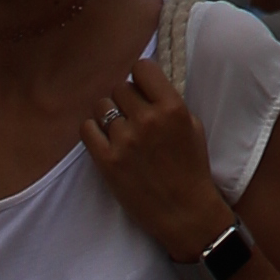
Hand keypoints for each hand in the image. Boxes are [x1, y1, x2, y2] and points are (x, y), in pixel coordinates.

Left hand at [80, 39, 230, 264]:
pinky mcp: (106, 161)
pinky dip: (93, 131)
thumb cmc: (191, 168)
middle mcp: (147, 120)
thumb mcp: (192, 126)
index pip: (142, 68)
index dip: (141, 77)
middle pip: (120, 87)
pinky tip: (105, 139)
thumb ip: (169, 102)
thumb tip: (145, 85)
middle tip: (132, 115)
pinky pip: (87, 129)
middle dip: (126, 99)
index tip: (142, 89)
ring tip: (119, 130)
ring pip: (102, 106)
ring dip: (109, 114)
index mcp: (172, 107)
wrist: (184, 211)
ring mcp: (124, 141)